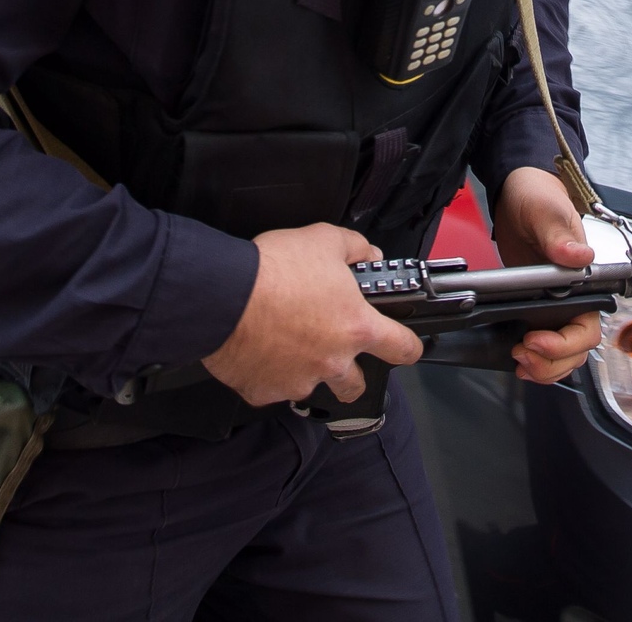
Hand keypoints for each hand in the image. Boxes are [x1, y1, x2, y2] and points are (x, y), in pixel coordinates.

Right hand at [201, 223, 420, 405]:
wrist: (222, 296)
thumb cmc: (272, 271)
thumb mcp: (324, 240)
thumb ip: (354, 249)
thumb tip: (368, 255)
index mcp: (355, 327)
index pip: (402, 347)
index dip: (408, 347)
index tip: (406, 346)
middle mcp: (332, 361)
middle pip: (356, 384)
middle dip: (351, 372)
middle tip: (334, 350)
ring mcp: (298, 381)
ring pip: (312, 387)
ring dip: (307, 371)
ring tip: (287, 344)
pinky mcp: (264, 391)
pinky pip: (272, 388)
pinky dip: (268, 374)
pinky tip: (259, 350)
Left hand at [492, 166, 602, 385]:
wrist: (517, 194)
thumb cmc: (538, 197)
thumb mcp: (546, 211)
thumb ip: (559, 236)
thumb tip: (578, 255)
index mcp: (584, 276)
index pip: (589, 324)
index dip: (565, 341)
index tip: (537, 338)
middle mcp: (575, 295)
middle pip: (578, 347)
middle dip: (552, 361)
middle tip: (524, 353)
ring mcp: (556, 304)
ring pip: (564, 354)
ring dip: (544, 366)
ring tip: (520, 360)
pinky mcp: (538, 308)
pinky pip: (546, 345)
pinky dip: (536, 360)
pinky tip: (519, 359)